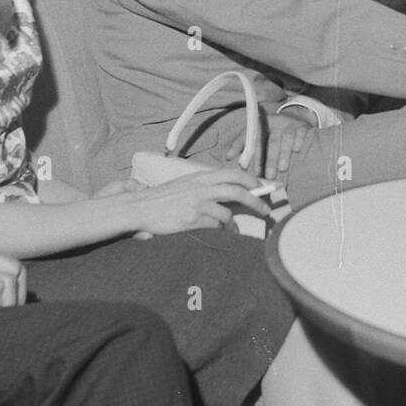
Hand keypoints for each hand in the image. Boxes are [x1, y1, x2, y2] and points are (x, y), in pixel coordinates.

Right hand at [126, 166, 269, 235]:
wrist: (140, 207)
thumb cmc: (162, 198)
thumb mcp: (186, 184)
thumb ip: (205, 186)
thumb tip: (229, 192)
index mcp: (200, 176)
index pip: (233, 173)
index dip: (251, 179)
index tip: (262, 187)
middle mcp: (201, 187)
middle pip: (237, 190)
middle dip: (256, 200)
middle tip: (265, 209)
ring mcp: (196, 203)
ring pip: (228, 211)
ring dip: (235, 222)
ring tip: (235, 228)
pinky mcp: (191, 219)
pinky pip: (215, 225)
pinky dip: (220, 229)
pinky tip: (219, 231)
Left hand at [225, 107, 313, 179]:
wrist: (294, 118)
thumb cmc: (271, 133)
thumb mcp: (256, 135)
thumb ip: (243, 146)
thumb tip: (228, 157)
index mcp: (261, 124)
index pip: (252, 137)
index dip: (248, 152)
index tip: (244, 167)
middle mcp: (276, 123)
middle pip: (271, 142)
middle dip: (269, 159)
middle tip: (266, 175)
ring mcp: (290, 124)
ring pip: (286, 139)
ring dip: (284, 154)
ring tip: (282, 169)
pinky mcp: (303, 127)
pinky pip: (301, 134)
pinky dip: (299, 141)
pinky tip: (297, 150)